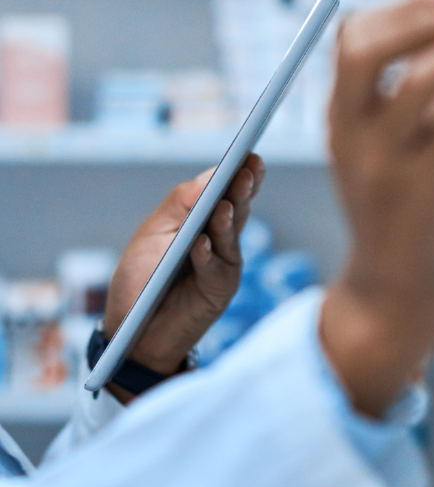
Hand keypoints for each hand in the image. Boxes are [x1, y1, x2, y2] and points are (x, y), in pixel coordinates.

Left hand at [104, 154, 265, 392]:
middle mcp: (218, 238)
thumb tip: (213, 173)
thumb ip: (180, 203)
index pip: (225, 190)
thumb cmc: (139, 280)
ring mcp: (223, 264)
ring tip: (225, 202)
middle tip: (249, 170)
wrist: (132, 333)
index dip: (238, 172)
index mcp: (201, 219)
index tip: (249, 153)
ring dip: (228, 217)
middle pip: (236, 207)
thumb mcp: (152, 234)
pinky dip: (206, 255)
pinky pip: (215, 267)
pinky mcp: (221, 289)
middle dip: (242, 188)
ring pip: (231, 234)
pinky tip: (201, 243)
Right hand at [320, 0, 433, 417]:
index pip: (351, 39)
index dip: (403, 6)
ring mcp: (389, 161)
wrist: (399, 294)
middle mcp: (354, 135)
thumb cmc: (406, 211)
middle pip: (366, 49)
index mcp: (339, 119)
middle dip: (420, 13)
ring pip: (422, 79)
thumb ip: (419, 92)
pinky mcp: (432, 184)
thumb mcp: (395, 145)